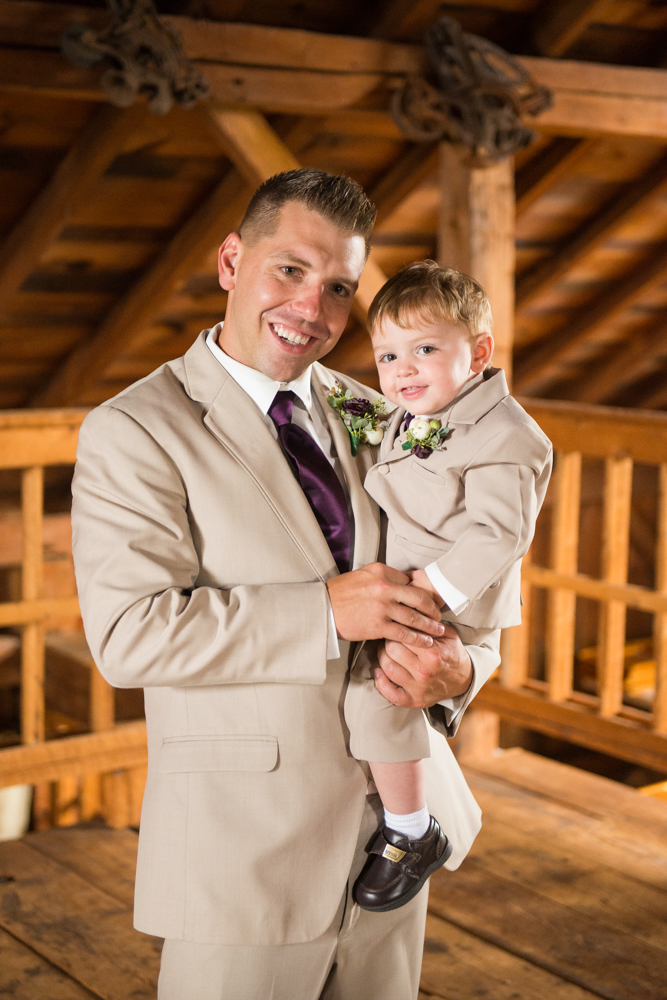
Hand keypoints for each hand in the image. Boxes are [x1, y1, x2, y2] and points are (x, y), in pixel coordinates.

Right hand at [326, 562, 444, 647]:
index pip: (410, 582)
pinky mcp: (378, 626)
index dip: (423, 593)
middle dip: (433, 609)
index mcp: (381, 572)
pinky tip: (426, 642)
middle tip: (439, 616)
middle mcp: (385, 587)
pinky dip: (417, 638)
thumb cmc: (340, 593)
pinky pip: (404, 633)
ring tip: (438, 630)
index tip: (430, 601)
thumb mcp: (362, 575)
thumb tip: (403, 582)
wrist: (323, 609)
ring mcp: (382, 607)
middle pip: (419, 598)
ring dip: (430, 625)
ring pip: (414, 617)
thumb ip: (383, 577)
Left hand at [374, 626, 473, 708]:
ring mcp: (418, 688)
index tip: (396, 626)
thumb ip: (429, 623)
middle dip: (388, 641)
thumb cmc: (452, 654)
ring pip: (387, 668)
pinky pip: (390, 694)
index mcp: (432, 654)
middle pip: (390, 650)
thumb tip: (408, 611)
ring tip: (386, 652)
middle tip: (390, 638)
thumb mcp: (447, 634)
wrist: (464, 679)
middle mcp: (424, 672)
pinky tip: (379, 672)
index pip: (402, 635)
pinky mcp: (414, 701)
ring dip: (382, 658)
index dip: (396, 628)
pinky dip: (381, 683)